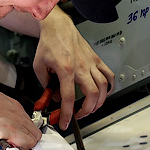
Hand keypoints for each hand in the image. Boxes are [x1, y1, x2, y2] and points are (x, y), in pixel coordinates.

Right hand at [0, 84, 42, 149]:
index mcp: (12, 105)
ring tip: (13, 148)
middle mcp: (17, 113)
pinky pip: (27, 143)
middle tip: (16, 145)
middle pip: (33, 130)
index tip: (17, 136)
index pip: (27, 121)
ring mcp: (17, 122)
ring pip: (34, 138)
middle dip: (26, 139)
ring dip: (24, 145)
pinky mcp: (13, 132)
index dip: (22, 131)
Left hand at [33, 7, 114, 129]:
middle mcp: (81, 67)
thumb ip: (46, 85)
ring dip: (99, 102)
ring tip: (91, 108)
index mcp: (65, 69)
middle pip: (92, 95)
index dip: (67, 114)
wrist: (58, 27)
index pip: (69, 98)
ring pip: (104, 87)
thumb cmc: (49, 43)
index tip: (64, 122)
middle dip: (87, 110)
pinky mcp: (96, 59)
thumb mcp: (39, 66)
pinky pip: (109, 74)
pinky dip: (110, 86)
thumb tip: (53, 98)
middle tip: (78, 115)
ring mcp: (91, 63)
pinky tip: (104, 93)